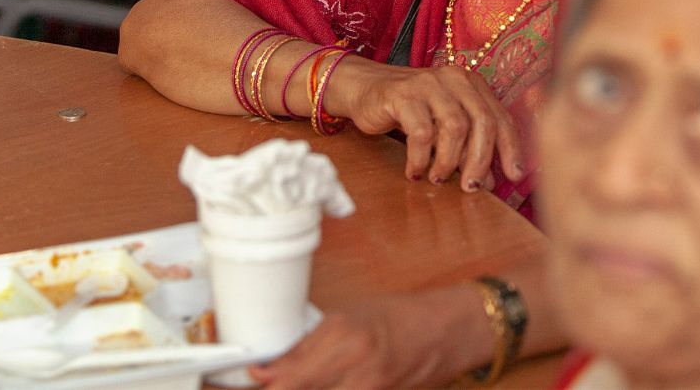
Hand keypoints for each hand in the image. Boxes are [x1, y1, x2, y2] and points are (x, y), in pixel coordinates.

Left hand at [252, 287, 487, 389]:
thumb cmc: (402, 317)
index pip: (290, 376)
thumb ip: (312, 346)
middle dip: (282, 388)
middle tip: (271, 382)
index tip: (250, 379)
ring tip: (298, 382)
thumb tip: (273, 368)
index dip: (266, 382)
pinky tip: (326, 386)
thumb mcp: (350, 317)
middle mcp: (357, 368)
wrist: (449, 330)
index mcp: (344, 337)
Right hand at [328, 57, 525, 191]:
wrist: (365, 89)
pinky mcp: (402, 95)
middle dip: (480, 160)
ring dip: (448, 161)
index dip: (511, 149)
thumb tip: (488, 182)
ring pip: (454, 127)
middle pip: (481, 122)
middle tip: (470, 187)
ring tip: (437, 179)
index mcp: (471, 84)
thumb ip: (467, 149)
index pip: (500, 117)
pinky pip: (421, 132)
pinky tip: (415, 171)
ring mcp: (428, 84)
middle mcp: (454, 79)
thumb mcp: (443, 127)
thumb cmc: (411, 112)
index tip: (514, 177)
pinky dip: (421, 158)